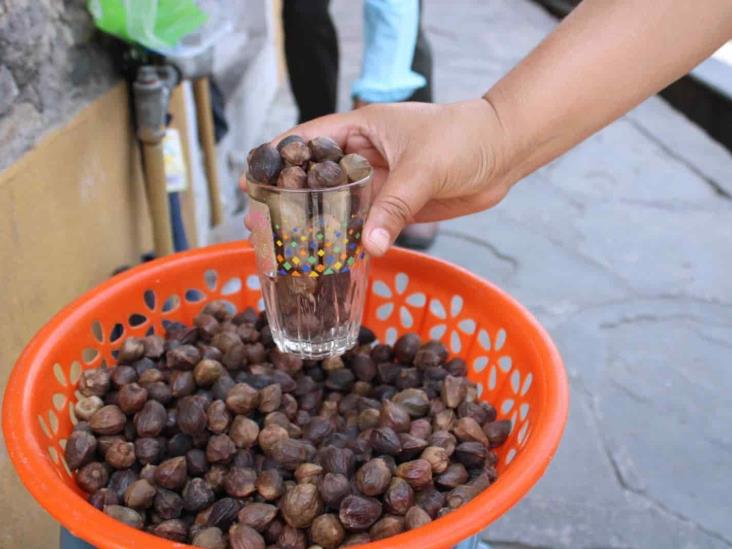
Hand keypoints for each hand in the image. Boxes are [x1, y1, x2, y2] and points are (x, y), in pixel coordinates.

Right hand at [269, 99, 509, 256]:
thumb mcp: (424, 166)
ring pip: (338, 205)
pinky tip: (331, 257)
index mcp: (361, 129)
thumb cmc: (464, 139)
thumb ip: (395, 205)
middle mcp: (364, 156)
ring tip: (286, 247)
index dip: (276, 159)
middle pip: (316, 178)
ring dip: (316, 225)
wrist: (503, 152)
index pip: (307, 141)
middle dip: (288, 199)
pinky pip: (365, 224)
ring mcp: (379, 182)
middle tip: (259, 224)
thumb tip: (368, 246)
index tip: (249, 181)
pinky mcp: (396, 205)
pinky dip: (349, 239)